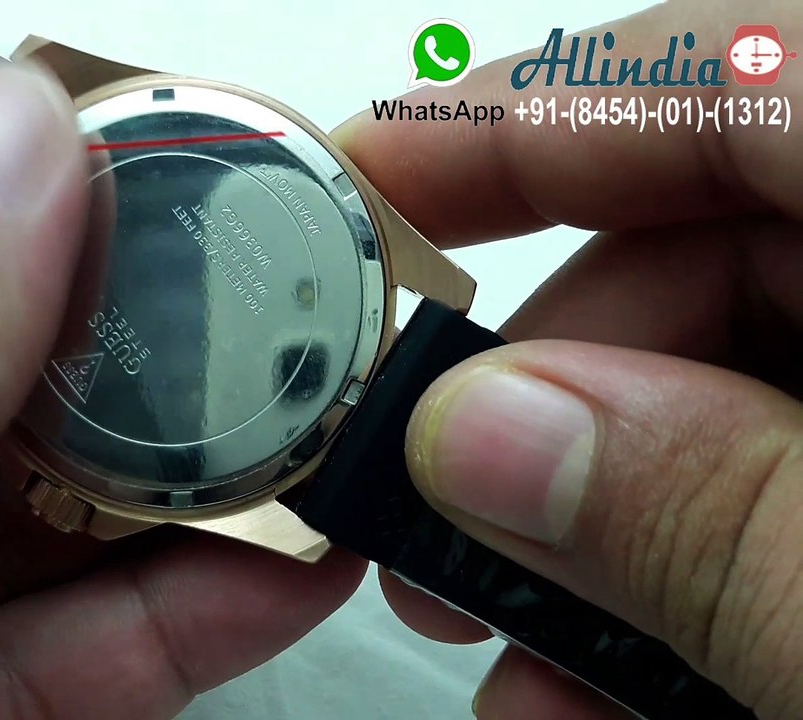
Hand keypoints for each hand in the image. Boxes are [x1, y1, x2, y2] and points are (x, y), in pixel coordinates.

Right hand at [338, 1, 801, 716]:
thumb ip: (716, 521)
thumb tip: (489, 433)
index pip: (740, 76)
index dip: (524, 125)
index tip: (356, 209)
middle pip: (723, 233)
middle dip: (553, 389)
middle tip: (442, 525)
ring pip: (751, 369)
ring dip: (609, 514)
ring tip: (536, 664)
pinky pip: (800, 465)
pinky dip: (703, 558)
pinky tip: (631, 682)